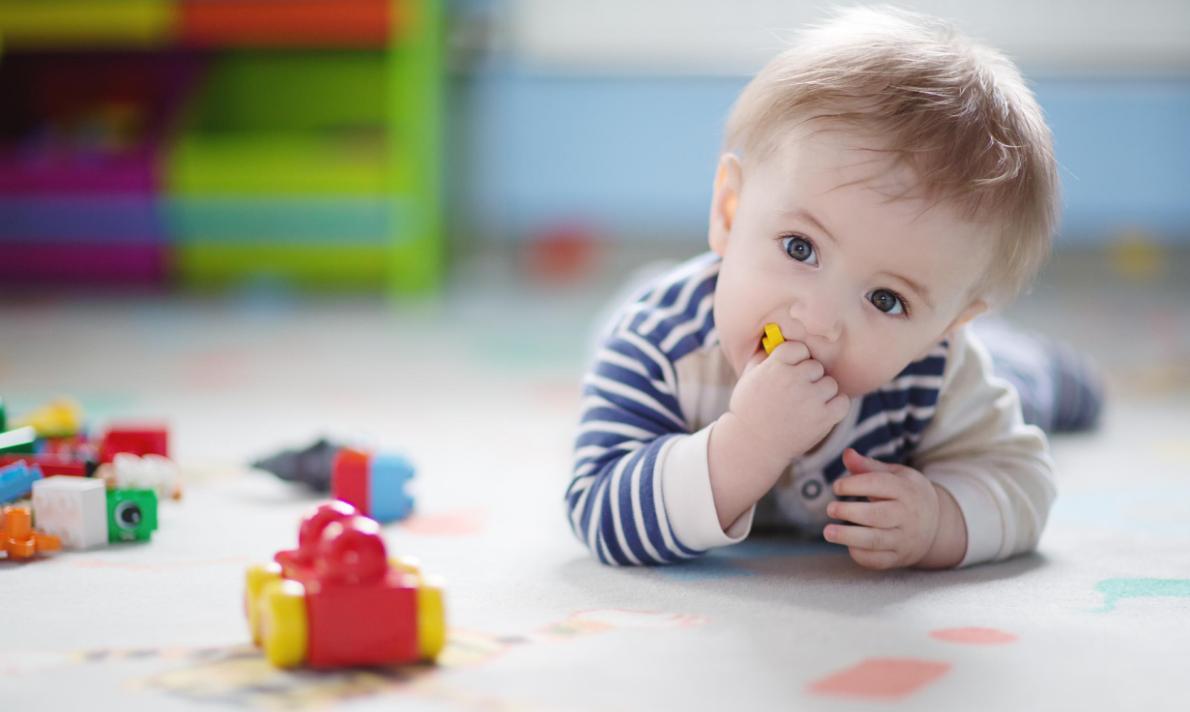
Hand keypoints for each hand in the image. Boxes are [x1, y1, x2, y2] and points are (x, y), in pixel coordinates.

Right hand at [727, 340, 850, 466]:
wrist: (752, 444)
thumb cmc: (749, 408)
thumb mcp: (749, 376)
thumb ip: (765, 354)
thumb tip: (779, 336)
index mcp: (775, 365)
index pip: (799, 348)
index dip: (795, 361)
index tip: (788, 374)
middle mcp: (794, 379)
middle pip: (816, 366)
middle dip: (808, 378)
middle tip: (795, 393)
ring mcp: (810, 399)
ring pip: (830, 383)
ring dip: (821, 393)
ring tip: (805, 405)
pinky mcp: (823, 418)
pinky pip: (843, 401)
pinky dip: (835, 406)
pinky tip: (820, 412)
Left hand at [823, 448, 940, 569]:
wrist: (937, 524)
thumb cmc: (906, 493)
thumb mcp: (895, 475)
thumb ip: (868, 466)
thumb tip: (847, 454)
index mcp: (906, 490)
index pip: (879, 485)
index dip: (855, 484)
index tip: (836, 486)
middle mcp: (907, 516)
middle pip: (877, 515)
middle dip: (850, 512)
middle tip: (830, 508)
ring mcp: (904, 539)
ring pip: (875, 540)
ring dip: (849, 537)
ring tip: (828, 532)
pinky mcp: (899, 558)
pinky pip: (878, 560)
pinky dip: (861, 555)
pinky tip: (848, 545)